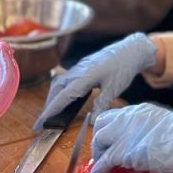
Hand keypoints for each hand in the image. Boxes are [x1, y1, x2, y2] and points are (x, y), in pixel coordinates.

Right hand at [34, 33, 157, 129]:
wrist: (131, 49)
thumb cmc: (124, 66)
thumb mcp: (115, 88)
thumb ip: (102, 104)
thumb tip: (92, 122)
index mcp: (85, 75)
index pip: (63, 96)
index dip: (50, 111)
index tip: (40, 123)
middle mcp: (78, 70)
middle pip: (56, 89)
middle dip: (48, 106)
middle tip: (42, 123)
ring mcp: (79, 67)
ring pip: (60, 83)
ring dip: (53, 98)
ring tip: (51, 114)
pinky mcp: (82, 67)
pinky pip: (66, 80)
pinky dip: (61, 91)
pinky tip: (64, 100)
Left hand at [91, 103, 172, 172]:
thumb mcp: (165, 130)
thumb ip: (149, 134)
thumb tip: (140, 149)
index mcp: (143, 111)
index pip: (116, 117)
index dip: (109, 131)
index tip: (109, 143)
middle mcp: (133, 116)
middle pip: (102, 123)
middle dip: (99, 139)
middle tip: (102, 154)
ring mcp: (129, 131)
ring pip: (100, 138)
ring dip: (98, 152)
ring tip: (101, 165)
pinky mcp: (127, 149)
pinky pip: (106, 158)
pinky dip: (100, 167)